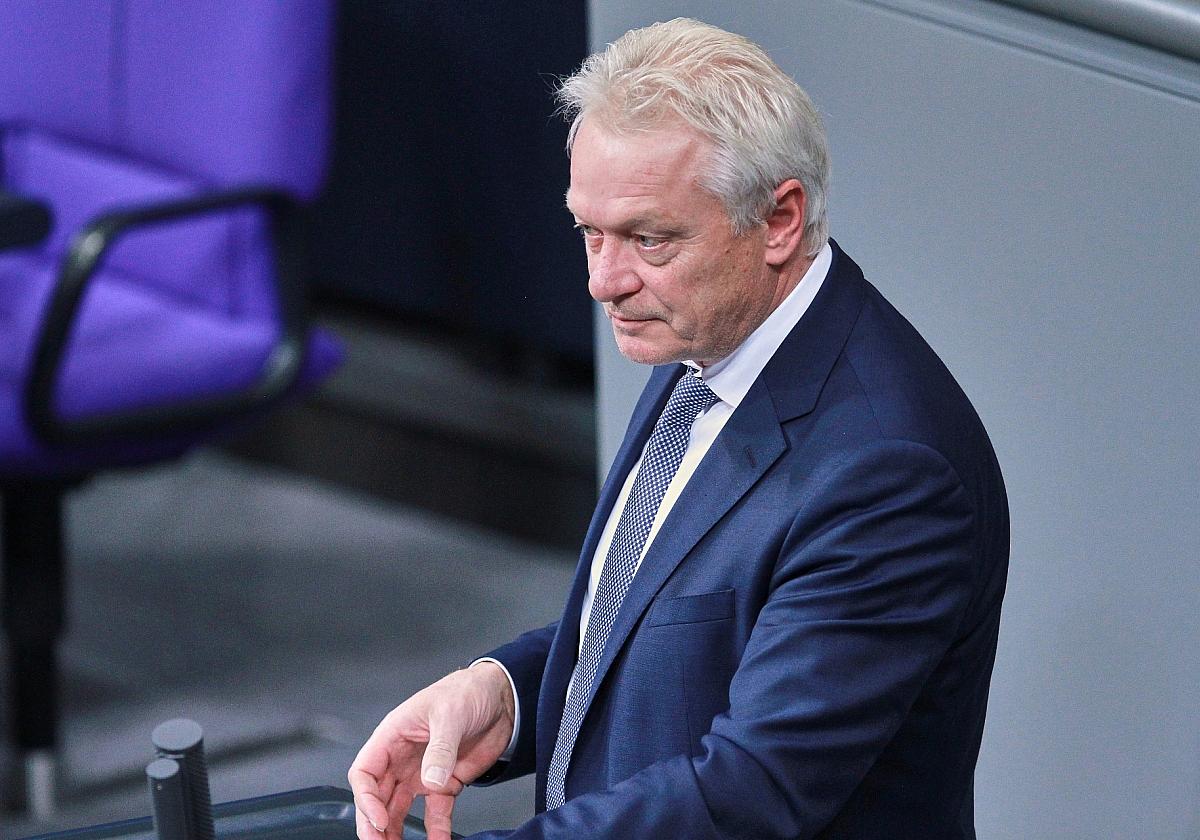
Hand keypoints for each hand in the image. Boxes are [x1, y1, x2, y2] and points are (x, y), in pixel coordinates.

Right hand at [349, 662, 515, 839]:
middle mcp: (403, 757)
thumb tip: (431, 780)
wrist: (500, 696)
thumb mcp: (451, 714)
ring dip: (397, 831)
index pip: (365, 772)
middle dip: (375, 823)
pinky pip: (436, 812)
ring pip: (400, 808)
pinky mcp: (446, 782)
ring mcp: (423, 772)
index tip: (379, 819)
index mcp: (393, 735)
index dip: (366, 798)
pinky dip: (436, 831)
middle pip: (378, 796)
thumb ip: (441, 748)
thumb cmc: (466, 692)